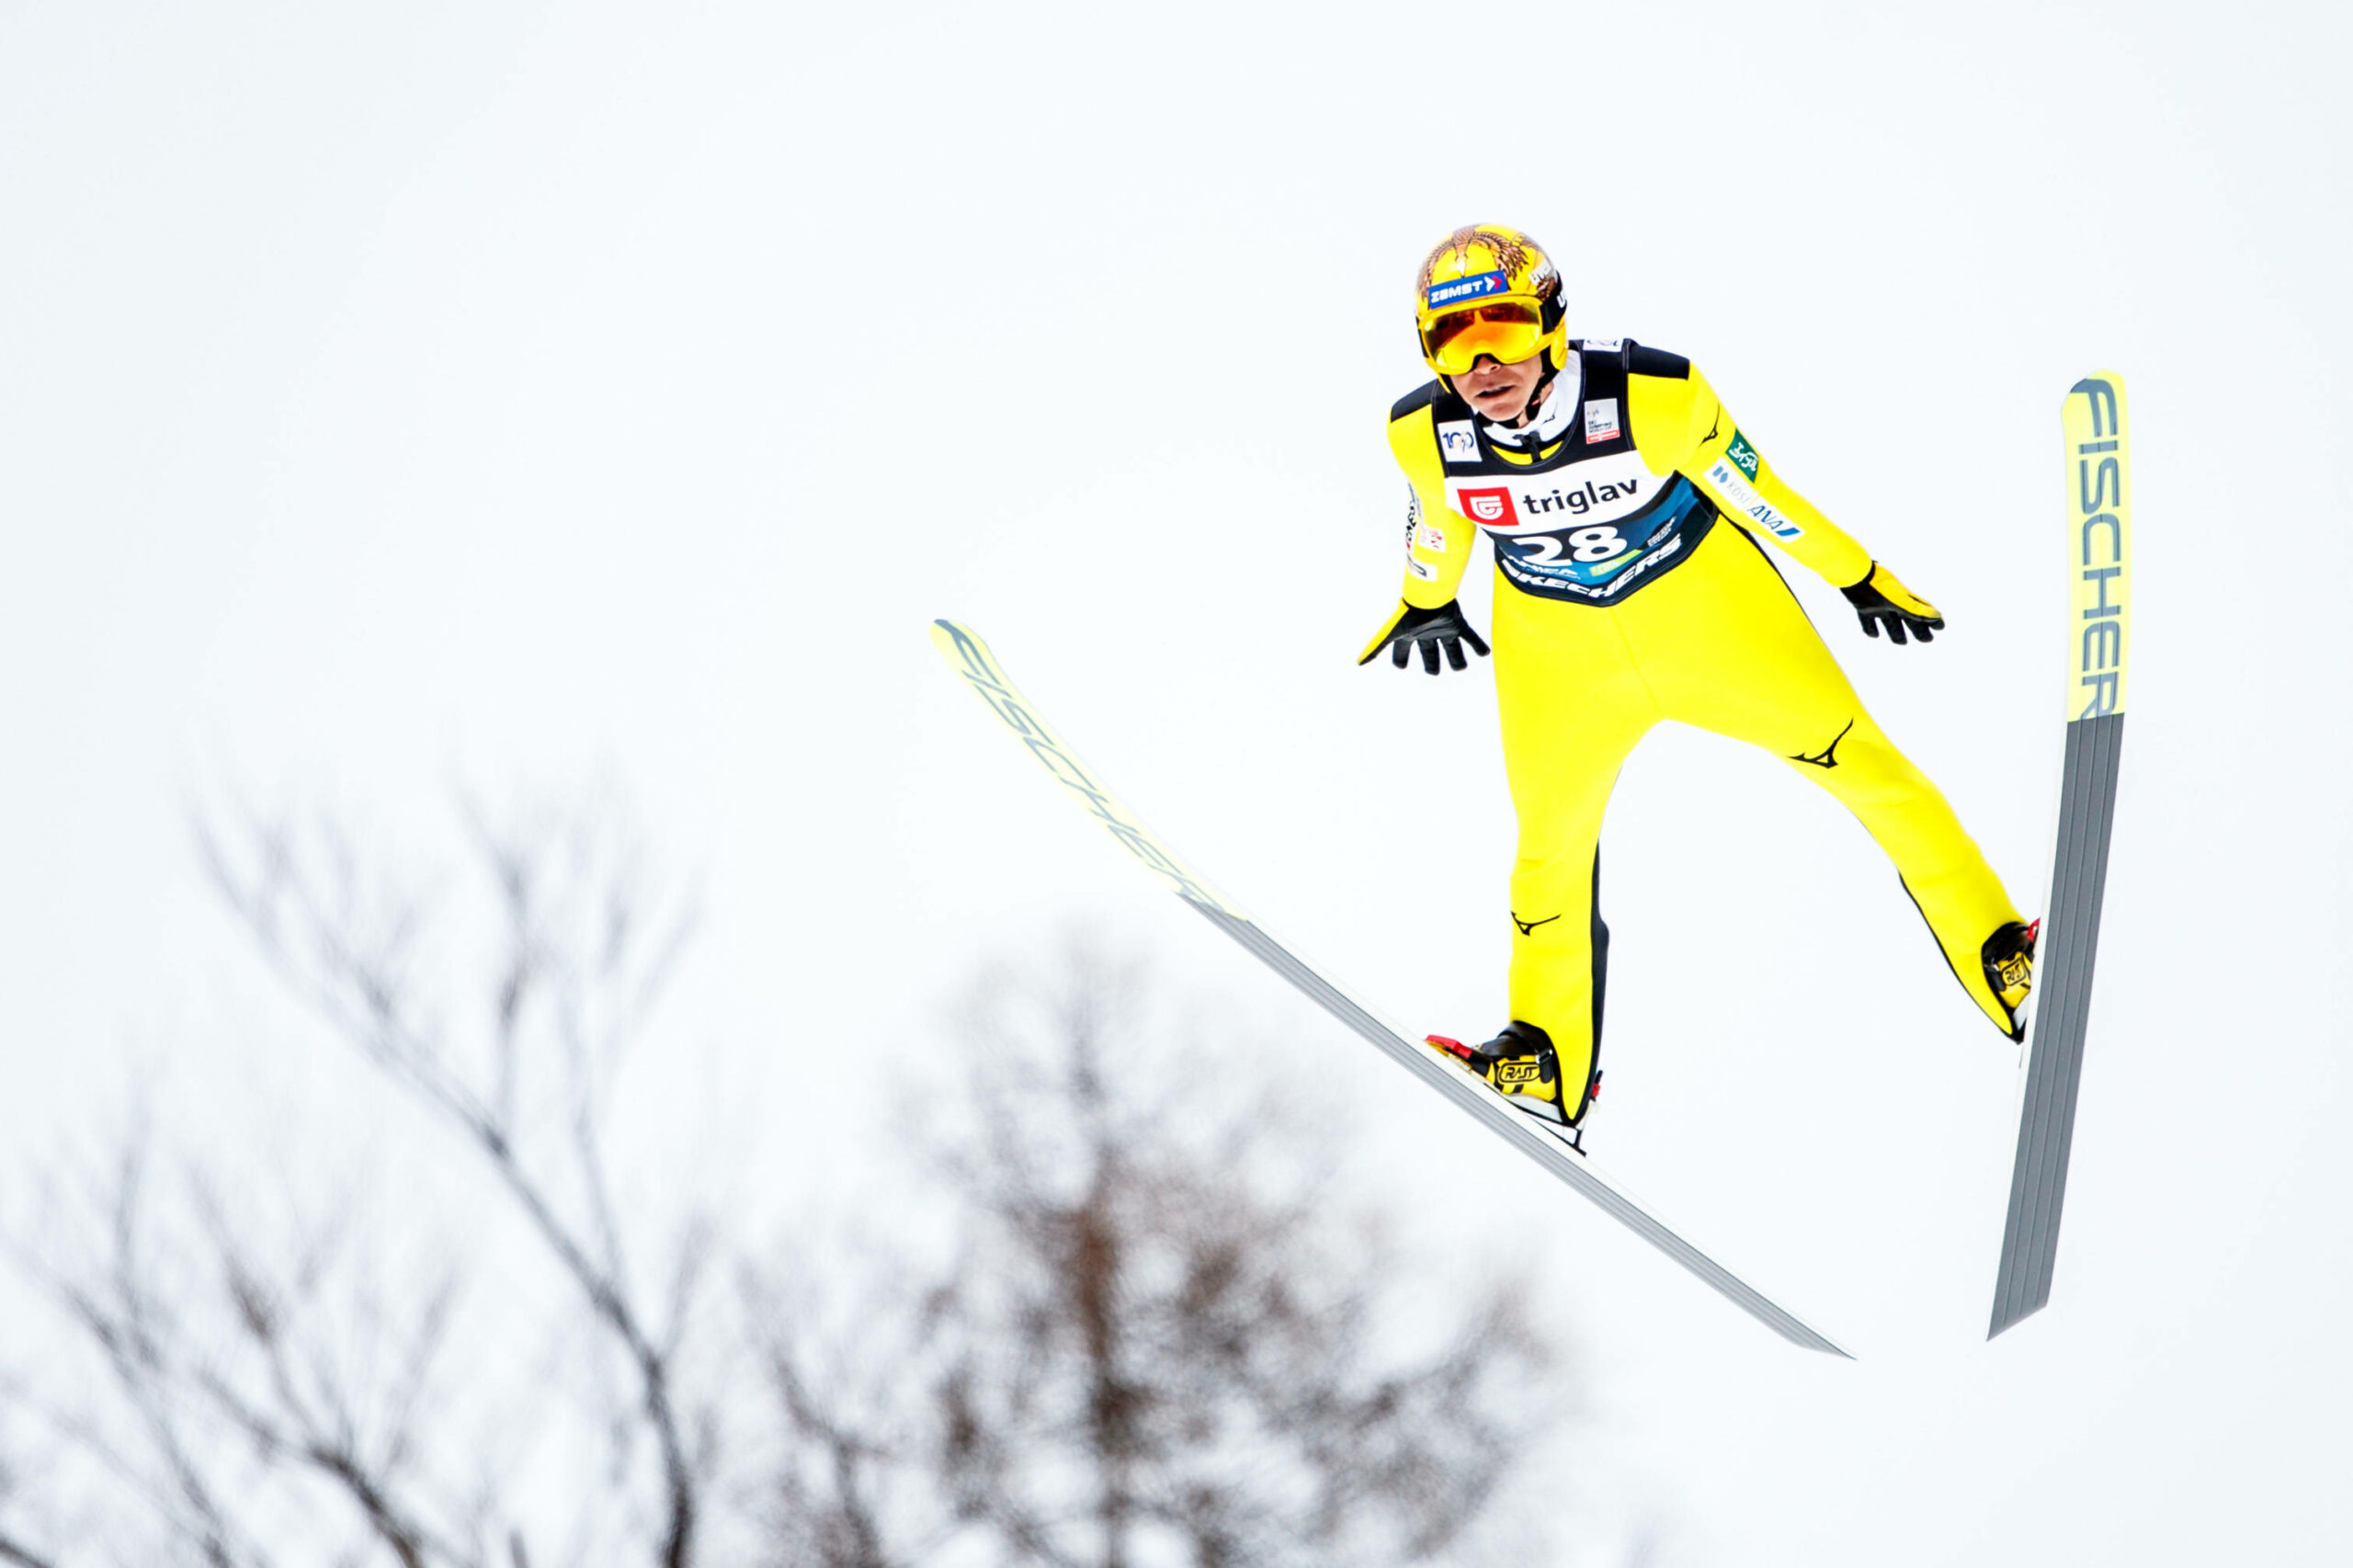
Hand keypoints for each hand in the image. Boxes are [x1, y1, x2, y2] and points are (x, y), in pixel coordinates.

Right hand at [1357, 600, 1489, 674]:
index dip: (1401, 660)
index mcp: (1410, 636)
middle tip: (1433, 673)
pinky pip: (1470, 636)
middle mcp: (1427, 633)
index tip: (1401, 667)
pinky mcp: (1457, 623)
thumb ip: (1375, 647)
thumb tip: (1358, 663)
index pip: (1403, 652)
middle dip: (1431, 663)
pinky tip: (1486, 653)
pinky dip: (1478, 645)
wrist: (1427, 596)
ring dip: (1456, 658)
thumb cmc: (1408, 614)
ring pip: (1451, 647)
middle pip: (1430, 652)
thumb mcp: (1391, 634)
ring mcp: (1443, 629)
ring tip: (1461, 667)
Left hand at [1840, 562, 1944, 644]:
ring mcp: (1878, 604)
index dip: (1932, 620)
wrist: (1854, 574)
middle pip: (1909, 619)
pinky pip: (1867, 620)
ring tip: (1901, 642)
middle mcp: (1893, 603)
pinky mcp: (1862, 606)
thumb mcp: (1898, 600)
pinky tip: (1874, 635)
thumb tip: (1937, 616)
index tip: (1941, 628)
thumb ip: (1915, 609)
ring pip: (1890, 621)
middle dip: (1918, 629)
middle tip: (1927, 640)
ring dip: (1896, 631)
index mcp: (1904, 600)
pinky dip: (1871, 628)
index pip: (1922, 612)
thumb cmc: (1877, 586)